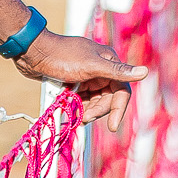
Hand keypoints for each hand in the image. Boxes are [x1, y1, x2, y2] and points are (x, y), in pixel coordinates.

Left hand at [13, 30, 146, 131]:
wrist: (32, 51)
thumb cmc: (62, 56)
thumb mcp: (91, 66)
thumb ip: (117, 72)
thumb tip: (145, 72)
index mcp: (108, 62)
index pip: (121, 90)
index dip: (118, 109)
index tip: (113, 127)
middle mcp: (100, 69)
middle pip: (107, 98)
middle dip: (97, 110)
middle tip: (83, 118)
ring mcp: (86, 76)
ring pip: (93, 101)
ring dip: (86, 110)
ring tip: (74, 114)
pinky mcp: (73, 81)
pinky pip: (80, 99)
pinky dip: (76, 106)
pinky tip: (68, 109)